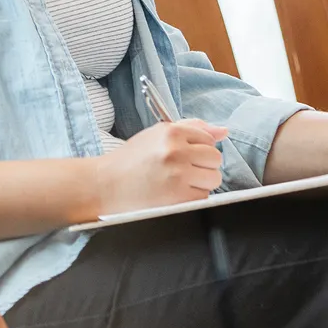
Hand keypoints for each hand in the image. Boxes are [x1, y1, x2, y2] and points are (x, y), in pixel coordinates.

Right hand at [94, 119, 229, 214]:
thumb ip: (191, 129)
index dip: (199, 150)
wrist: (104, 185)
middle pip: (215, 159)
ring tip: (178, 183)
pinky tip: (174, 194)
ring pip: (213, 179)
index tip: (185, 157)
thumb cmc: (130, 160)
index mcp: (171, 132)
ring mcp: (178, 174)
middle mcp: (176, 151)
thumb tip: (223, 131)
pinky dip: (192, 198)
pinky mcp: (179, 197)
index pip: (208, 139)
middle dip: (203, 166)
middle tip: (182, 171)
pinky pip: (203, 197)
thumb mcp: (156, 135)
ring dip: (200, 183)